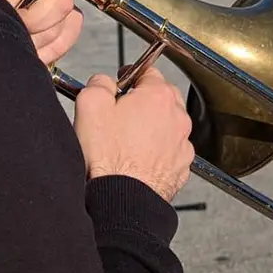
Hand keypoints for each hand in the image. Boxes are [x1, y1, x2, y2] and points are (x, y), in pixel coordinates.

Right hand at [74, 67, 194, 201]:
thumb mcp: (90, 105)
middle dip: (143, 102)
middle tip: (121, 114)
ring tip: (127, 141)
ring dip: (152, 127)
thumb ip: (99, 83)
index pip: (148, 72)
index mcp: (158, 97)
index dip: (130, 77)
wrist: (121, 200)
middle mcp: (177, 118)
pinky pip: (170, 151)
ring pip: (168, 125)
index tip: (121, 84)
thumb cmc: (108, 158)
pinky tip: (138, 159)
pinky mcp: (181, 167)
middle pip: (162, 98)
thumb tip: (104, 82)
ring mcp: (182, 144)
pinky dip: (158, 151)